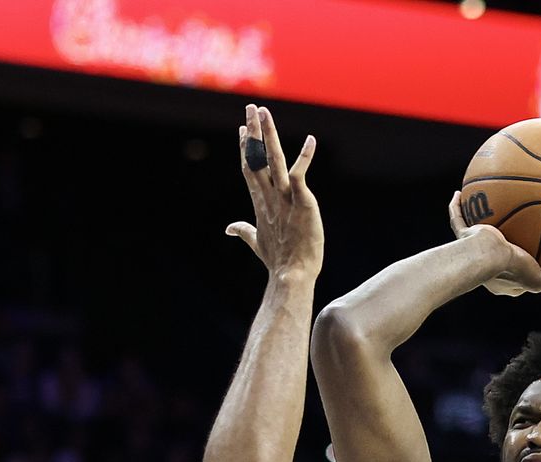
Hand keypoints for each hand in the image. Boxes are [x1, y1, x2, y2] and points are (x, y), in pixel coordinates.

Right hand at [227, 104, 322, 276]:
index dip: (246, 148)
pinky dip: (305, 157)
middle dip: (254, 132)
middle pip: (257, 158)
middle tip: (251, 108)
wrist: (291, 275)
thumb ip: (244, 231)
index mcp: (261, 202)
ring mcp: (284, 197)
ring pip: (273, 159)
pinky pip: (300, 174)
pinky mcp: (301, 201)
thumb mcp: (256, 242)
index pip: (250, 169)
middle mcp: (270, 196)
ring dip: (268, 135)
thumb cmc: (278, 261)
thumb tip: (229, 228)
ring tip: (264, 112)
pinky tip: (311, 140)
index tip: (242, 129)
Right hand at [447, 192, 540, 296]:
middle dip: (499, 241)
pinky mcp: (464, 236)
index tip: (533, 255)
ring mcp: (472, 249)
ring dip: (475, 219)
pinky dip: (457, 206)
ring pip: (472, 231)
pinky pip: (458, 218)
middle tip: (511, 228)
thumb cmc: (512, 269)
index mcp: (501, 279)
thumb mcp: (540, 278)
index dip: (522, 266)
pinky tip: (459, 192)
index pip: (513, 273)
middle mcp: (485, 265)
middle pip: (493, 251)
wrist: (486, 257)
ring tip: (482, 204)